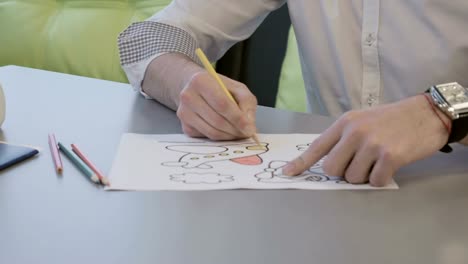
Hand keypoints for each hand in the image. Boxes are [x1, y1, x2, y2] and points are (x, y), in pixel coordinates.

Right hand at [176, 71, 257, 139]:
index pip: (222, 104)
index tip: (249, 128)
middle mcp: (188, 96)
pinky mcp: (185, 127)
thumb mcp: (237, 88)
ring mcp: (184, 113)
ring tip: (239, 132)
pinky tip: (226, 131)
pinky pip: (206, 137)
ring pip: (212, 132)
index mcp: (201, 81)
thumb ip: (246, 103)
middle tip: (247, 132)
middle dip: (235, 130)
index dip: (238, 118)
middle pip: (217, 121)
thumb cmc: (219, 87)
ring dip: (229, 136)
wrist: (196, 89)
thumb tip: (248, 124)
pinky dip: (220, 137)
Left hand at [283, 95, 449, 185]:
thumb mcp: (362, 120)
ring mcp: (372, 144)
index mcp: (345, 123)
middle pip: (332, 169)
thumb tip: (328, 163)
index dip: (301, 163)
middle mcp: (354, 132)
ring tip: (377, 160)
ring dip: (364, 175)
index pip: (317, 147)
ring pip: (352, 178)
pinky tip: (390, 165)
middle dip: (342, 172)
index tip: (287, 173)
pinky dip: (381, 178)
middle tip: (359, 163)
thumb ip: (344, 138)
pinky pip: (374, 182)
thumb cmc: (392, 119)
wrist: (427, 114)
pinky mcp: (390, 156)